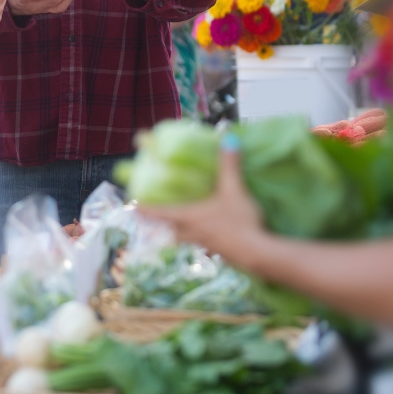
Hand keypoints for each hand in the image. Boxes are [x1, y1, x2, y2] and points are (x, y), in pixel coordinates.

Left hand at [139, 143, 266, 266]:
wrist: (258, 255)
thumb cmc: (239, 221)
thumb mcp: (234, 189)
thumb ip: (229, 165)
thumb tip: (228, 139)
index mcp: (190, 218)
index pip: (161, 213)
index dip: (146, 210)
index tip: (133, 207)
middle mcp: (194, 233)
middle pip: (173, 231)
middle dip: (167, 225)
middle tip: (164, 219)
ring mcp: (208, 246)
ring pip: (190, 240)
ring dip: (187, 234)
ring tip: (191, 227)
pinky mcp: (223, 254)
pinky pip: (209, 246)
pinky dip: (209, 241)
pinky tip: (219, 236)